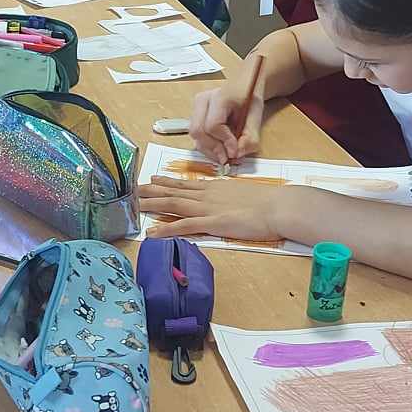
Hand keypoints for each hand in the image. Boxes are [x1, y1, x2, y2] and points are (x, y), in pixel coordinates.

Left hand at [139, 175, 298, 242]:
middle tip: (132, 189)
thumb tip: (228, 200)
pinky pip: (184, 225)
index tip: (152, 180)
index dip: (167, 182)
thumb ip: (233, 196)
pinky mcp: (212, 223)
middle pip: (174, 191)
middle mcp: (208, 195)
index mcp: (217, 188)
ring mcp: (208, 208)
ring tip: (133, 204)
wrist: (280, 206)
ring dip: (152, 204)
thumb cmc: (270, 202)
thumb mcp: (246, 195)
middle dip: (151, 191)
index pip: (187, 184)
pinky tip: (152, 232)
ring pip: (173, 204)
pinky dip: (166, 228)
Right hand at [189, 76, 265, 164]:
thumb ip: (250, 137)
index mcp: (220, 96)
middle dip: (213, 149)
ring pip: (195, 136)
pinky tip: (219, 149)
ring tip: (225, 155)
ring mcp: (196, 108)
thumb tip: (237, 154)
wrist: (243, 87)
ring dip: (209, 150)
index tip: (235, 152)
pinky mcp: (195, 116)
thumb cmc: (249, 99)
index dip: (224, 141)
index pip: (213, 125)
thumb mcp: (256, 116)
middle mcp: (203, 100)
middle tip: (227, 158)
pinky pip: (196, 136)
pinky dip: (207, 147)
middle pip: (198, 131)